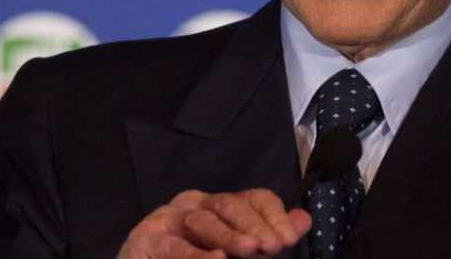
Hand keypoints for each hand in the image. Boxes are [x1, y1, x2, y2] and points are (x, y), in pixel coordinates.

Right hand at [116, 189, 311, 258]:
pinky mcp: (147, 239)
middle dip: (254, 224)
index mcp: (219, 207)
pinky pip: (174, 247)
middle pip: (229, 203)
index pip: (252, 198)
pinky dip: (196, 255)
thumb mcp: (234, 247)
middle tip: (273, 246)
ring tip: (250, 249)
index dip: (273, 214)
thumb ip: (267, 235)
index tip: (289, 238)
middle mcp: (195, 205)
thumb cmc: (190, 256)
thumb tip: (303, 219)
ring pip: (203, 221)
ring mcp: (169, 219)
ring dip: (228, 235)